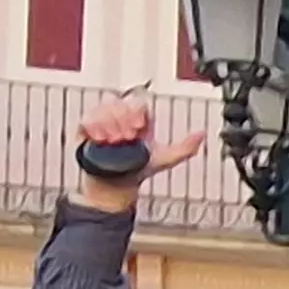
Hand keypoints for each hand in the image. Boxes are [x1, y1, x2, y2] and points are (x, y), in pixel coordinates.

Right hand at [73, 96, 205, 213]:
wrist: (117, 186)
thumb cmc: (140, 169)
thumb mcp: (166, 159)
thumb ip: (185, 148)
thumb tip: (202, 134)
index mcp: (139, 118)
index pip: (137, 102)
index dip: (137, 112)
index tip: (140, 128)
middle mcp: (120, 116)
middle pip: (118, 103)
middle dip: (123, 119)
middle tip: (127, 137)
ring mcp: (102, 122)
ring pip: (102, 109)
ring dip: (109, 124)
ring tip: (115, 141)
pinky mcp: (87, 130)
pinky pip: (86, 119)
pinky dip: (93, 127)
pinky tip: (101, 139)